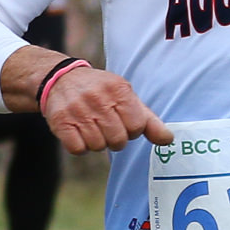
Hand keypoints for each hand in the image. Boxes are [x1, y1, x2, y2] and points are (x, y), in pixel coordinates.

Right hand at [40, 65, 172, 153]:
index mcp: (119, 89)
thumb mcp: (126, 97)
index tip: (122, 120)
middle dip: (114, 138)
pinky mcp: (61, 121)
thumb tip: (168, 140)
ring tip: (90, 125)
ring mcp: (78, 110)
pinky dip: (79, 145)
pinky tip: (77, 131)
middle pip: (118, 141)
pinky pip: (78, 149)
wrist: (61, 79)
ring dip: (96, 142)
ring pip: (98, 146)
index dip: (132, 129)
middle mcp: (98, 98)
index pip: (137, 127)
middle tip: (105, 124)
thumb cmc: (101, 92)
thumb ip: (148, 120)